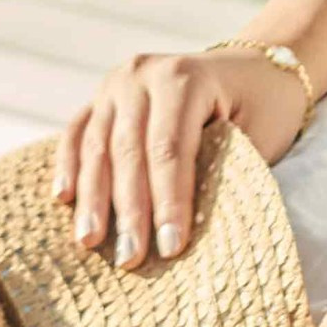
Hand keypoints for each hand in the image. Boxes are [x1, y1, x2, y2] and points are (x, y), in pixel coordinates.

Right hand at [53, 47, 300, 268]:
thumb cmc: (263, 105)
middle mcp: (145, 73)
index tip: (171, 248)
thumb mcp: (257, 132)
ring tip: (89, 243)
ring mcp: (118, 82)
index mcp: (186, 77)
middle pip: (130, 151)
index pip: (170, 149)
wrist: (254, 66)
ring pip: (98, 145)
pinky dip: (68, 164)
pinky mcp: (102, 95)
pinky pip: (77, 131)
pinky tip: (63, 199)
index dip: (169, 201)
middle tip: (129, 260)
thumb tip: (192, 227)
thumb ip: (223, 168)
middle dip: (129, 210)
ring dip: (92, 198)